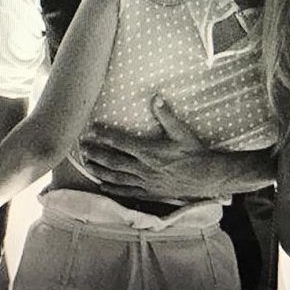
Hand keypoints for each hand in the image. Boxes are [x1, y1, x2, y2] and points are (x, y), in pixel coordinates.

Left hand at [81, 96, 274, 199]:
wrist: (206, 176)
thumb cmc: (194, 152)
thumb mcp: (182, 131)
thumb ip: (166, 115)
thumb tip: (156, 96)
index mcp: (150, 151)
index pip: (122, 142)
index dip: (105, 136)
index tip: (92, 130)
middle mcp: (144, 168)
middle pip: (114, 161)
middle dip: (96, 153)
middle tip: (82, 147)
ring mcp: (146, 182)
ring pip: (117, 177)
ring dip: (100, 170)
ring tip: (87, 164)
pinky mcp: (150, 192)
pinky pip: (127, 192)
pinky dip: (113, 189)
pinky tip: (103, 185)